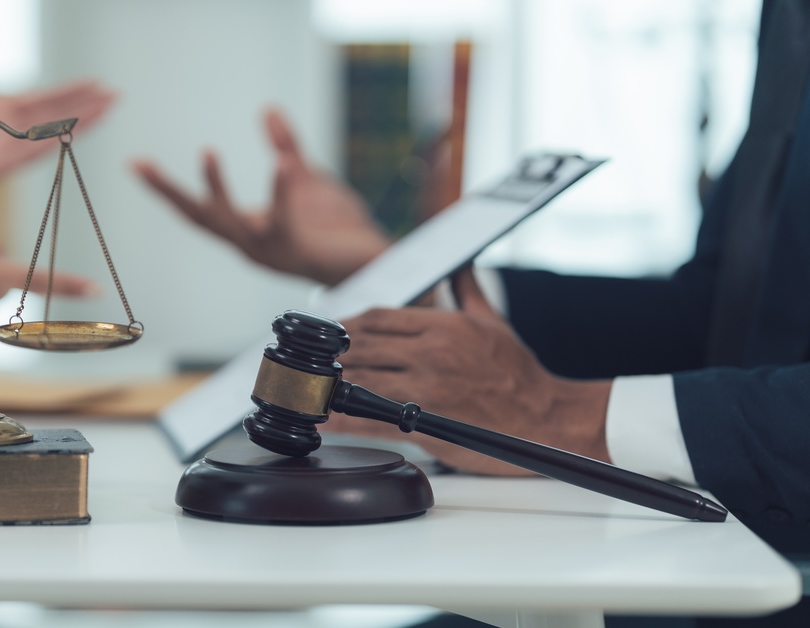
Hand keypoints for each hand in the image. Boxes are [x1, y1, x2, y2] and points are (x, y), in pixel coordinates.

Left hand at [0, 44, 115, 198]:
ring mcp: (3, 149)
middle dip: (86, 105)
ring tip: (106, 112)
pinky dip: (49, 144)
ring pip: (49, 134)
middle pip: (56, 114)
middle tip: (117, 96)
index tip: (97, 83)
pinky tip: (70, 134)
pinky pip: (27, 155)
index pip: (45, 99)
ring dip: (79, 123)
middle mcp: (8, 130)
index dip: (72, 91)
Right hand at [133, 109, 390, 285]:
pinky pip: (285, 221)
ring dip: (218, 190)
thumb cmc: (337, 229)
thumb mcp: (305, 179)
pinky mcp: (299, 251)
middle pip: (199, 218)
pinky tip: (280, 163)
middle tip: (139, 165)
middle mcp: (250, 244)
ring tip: (206, 152)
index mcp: (246, 228)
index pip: (197, 208)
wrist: (372, 262)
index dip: (166, 187)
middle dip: (167, 191)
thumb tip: (267, 109)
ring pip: (233, 225)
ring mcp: (271, 251)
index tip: (135, 162)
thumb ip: (285, 146)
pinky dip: (281, 192)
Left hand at [329, 267, 611, 474]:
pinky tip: (321, 420)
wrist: (548, 418)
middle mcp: (431, 352)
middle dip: (330, 354)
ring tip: (303, 387)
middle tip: (306, 361)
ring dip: (328, 383)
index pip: (378, 317)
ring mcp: (427, 386)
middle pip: (362, 345)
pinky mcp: (427, 422)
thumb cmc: (520, 374)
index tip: (328, 333)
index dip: (345, 324)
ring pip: (360, 378)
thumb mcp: (494, 322)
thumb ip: (468, 290)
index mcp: (443, 325)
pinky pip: (372, 418)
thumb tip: (459, 264)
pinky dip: (341, 419)